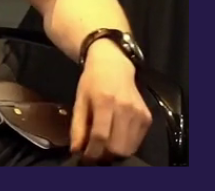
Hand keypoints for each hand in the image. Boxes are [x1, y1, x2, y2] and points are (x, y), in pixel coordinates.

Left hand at [70, 42, 152, 163]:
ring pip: (129, 148)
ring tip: (103, 146)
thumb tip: (76, 149)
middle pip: (117, 146)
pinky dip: (125, 145)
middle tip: (94, 152)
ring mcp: (139, 113)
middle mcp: (125, 108)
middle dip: (104, 154)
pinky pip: (137, 142)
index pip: (100, 135)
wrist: (113, 66)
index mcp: (105, 101)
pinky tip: (115, 137)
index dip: (92, 151)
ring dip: (115, 152)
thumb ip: (77, 126)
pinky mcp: (148, 118)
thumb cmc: (92, 82)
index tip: (84, 158)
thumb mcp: (79, 100)